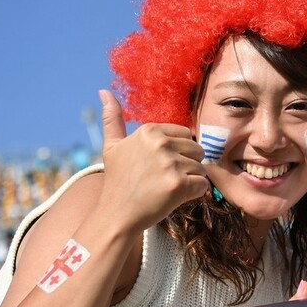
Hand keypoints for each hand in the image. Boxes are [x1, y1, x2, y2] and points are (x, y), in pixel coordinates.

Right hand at [98, 90, 207, 231]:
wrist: (117, 215)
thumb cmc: (117, 181)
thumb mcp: (112, 147)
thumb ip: (113, 119)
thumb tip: (104, 91)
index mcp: (149, 131)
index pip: (185, 134)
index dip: (178, 152)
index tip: (159, 165)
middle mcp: (160, 144)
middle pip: (197, 150)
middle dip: (187, 165)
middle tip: (164, 178)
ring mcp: (171, 164)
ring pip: (201, 168)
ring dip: (190, 180)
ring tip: (167, 188)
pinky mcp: (180, 184)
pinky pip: (203, 185)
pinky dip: (194, 193)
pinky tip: (175, 197)